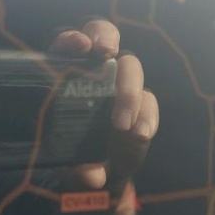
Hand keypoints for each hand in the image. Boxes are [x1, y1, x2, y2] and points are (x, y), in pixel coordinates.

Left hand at [49, 18, 158, 190]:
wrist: (99, 177)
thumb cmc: (71, 158)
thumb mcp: (66, 164)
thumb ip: (74, 168)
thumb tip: (90, 176)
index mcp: (64, 74)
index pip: (66, 44)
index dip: (71, 39)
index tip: (78, 46)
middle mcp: (94, 71)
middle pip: (103, 37)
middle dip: (105, 37)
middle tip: (106, 54)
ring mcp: (120, 85)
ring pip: (131, 67)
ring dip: (127, 91)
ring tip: (121, 125)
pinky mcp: (142, 105)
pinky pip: (149, 101)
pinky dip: (147, 117)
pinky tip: (141, 134)